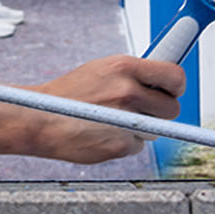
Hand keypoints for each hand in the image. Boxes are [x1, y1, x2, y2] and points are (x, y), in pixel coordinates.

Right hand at [20, 54, 184, 162]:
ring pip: (155, 129)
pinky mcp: (119, 145)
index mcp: (124, 67)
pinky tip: (103, 134)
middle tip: (142, 109)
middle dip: (160, 111)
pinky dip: (124, 143)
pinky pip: (137, 146)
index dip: (176, 86)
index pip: (175, 76)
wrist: (39, 118)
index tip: (173, 90)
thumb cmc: (68, 94)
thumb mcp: (101, 70)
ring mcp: (125, 120)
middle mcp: (127, 91)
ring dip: (141, 128)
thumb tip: (160, 81)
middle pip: (172, 108)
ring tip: (114, 120)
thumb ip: (132, 75)